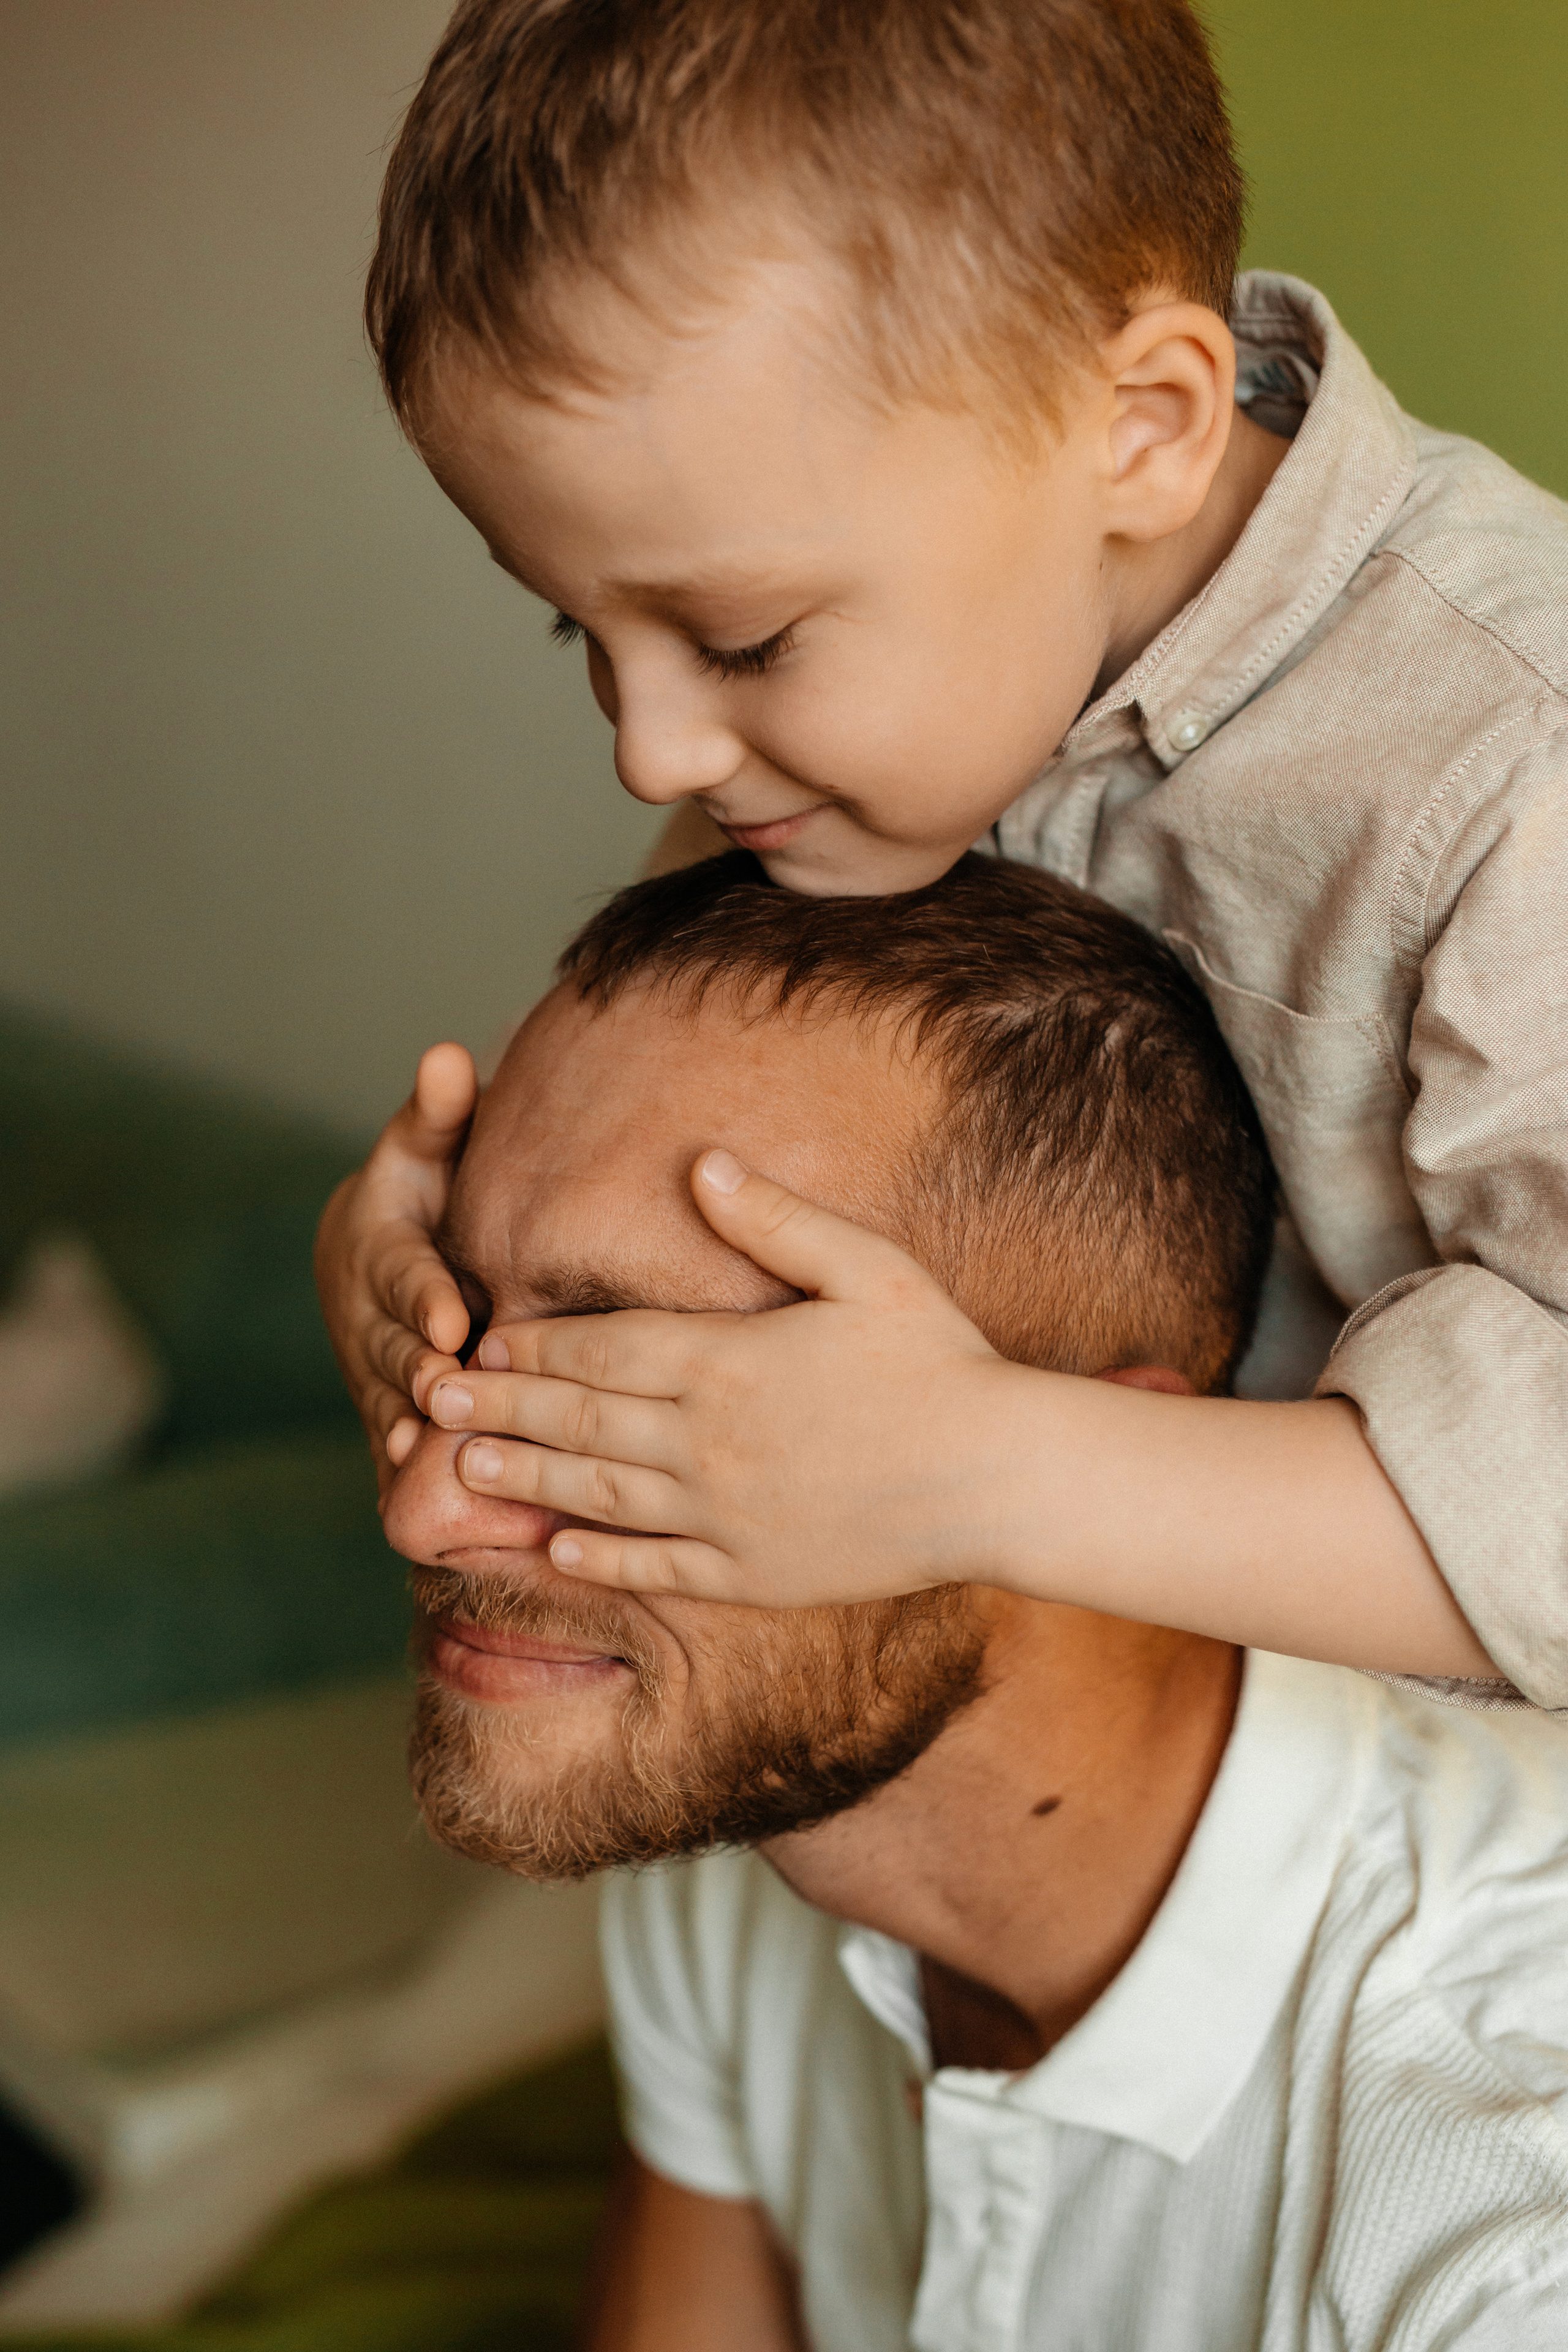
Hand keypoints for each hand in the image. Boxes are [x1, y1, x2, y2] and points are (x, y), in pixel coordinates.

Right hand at [314, 1042, 476, 1486]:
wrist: (371, 1251)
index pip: (403, 1273)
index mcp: (379, 1246)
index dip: (423, 1298)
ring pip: (387, 1394)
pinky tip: (412, 1487)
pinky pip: (386, 1431)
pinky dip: (397, 1460)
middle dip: (418, 1369)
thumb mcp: (425, 1147)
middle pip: (393, 1343)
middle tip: (452, 1390)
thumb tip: (451, 1053)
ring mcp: (369, 1362)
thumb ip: (441, 1113)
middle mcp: (366, 1311)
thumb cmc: (421, 1189)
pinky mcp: (380, 1400)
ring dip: (407, 1420)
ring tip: (433, 1441)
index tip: (451, 1320)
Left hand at [425, 1149, 1020, 1602]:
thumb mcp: (867, 1267)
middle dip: (501, 1406)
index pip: (601, 1349)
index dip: (534, 1343)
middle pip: (581, 1420)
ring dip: (526, 1477)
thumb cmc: (942, 1362)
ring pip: (599, 1495)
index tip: (481, 1336)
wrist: (999, 1480)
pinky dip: (598, 1558)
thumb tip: (699, 1164)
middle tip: (430, 1399)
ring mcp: (726, 1518)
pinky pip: (657, 1566)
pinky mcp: (754, 1577)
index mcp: (725, 1363)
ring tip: (465, 1466)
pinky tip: (553, 1548)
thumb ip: (775, 1219)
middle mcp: (707, 1444)